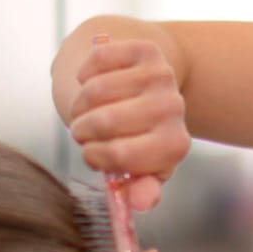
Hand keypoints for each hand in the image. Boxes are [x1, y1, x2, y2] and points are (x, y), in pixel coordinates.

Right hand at [68, 38, 190, 211]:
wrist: (149, 91)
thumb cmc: (138, 138)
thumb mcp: (141, 168)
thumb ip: (140, 189)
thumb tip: (142, 202)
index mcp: (174, 145)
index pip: (121, 156)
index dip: (94, 156)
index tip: (90, 154)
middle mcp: (173, 108)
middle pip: (104, 121)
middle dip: (81, 130)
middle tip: (82, 131)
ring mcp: (161, 76)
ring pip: (95, 90)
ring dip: (78, 104)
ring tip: (84, 110)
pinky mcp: (146, 50)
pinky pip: (96, 60)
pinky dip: (84, 73)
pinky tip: (93, 82)